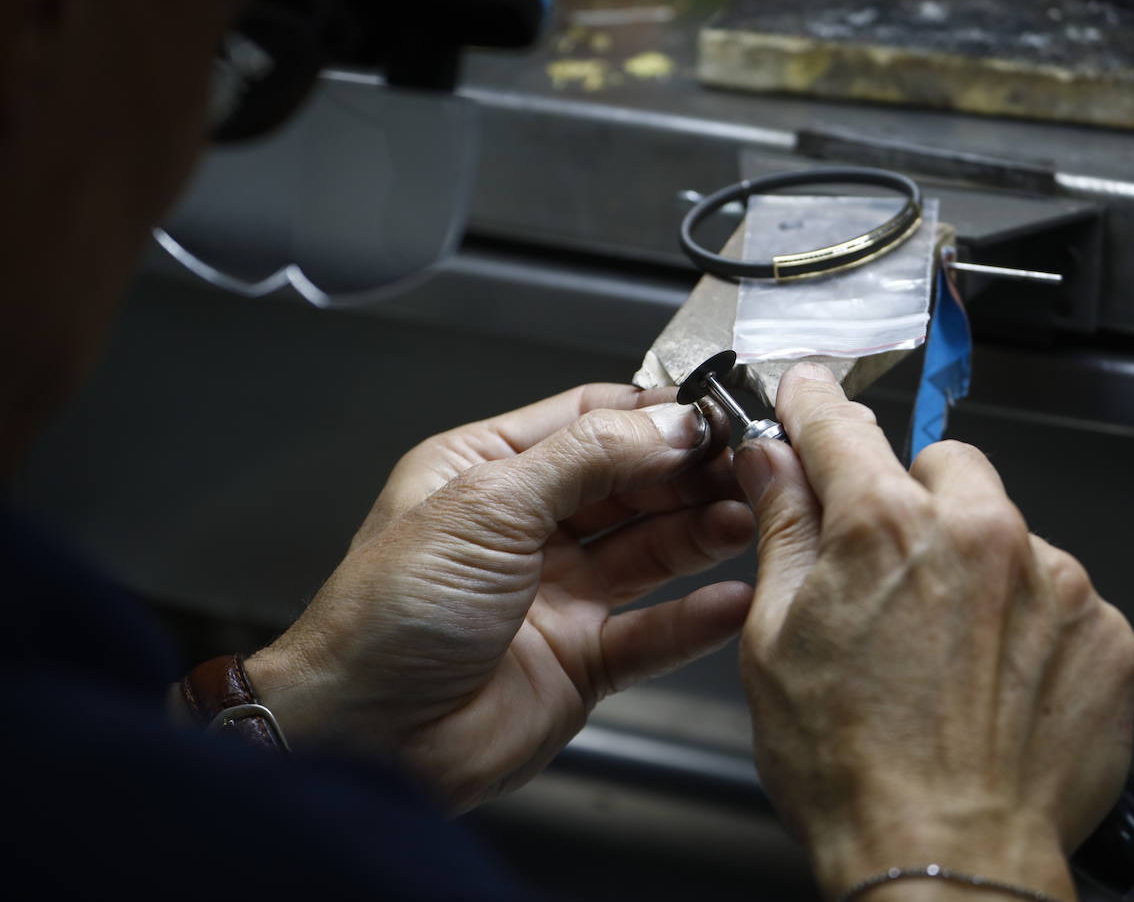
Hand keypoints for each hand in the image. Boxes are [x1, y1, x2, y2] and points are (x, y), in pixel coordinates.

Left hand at [246, 385, 754, 812]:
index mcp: (485, 472)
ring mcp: (555, 595)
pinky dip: (694, 619)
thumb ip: (587, 458)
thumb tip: (669, 422)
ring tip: (750, 516)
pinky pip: (651, 632)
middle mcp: (524, 528)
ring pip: (648, 551)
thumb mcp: (487, 505)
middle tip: (747, 464)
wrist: (364, 740)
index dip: (654, 414)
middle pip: (628, 483)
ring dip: (700, 532)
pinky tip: (730, 599)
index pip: (588, 421)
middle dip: (688, 471)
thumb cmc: (386, 618)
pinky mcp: (579, 661)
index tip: (714, 412)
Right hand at [734, 363, 1133, 900]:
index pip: (840, 426)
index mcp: (885, 526)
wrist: (947, 860)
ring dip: (975, 565)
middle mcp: (981, 534)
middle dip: (912, 498)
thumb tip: (770, 462)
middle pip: (944, 467)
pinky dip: (1028, 621)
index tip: (809, 394)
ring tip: (944, 651)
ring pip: (1007, 531)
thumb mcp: (777, 641)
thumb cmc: (851, 768)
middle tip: (885, 567)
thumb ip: (783, 530)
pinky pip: (1059, 594)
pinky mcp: (1106, 632)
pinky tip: (994, 680)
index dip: (813, 405)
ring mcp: (1056, 581)